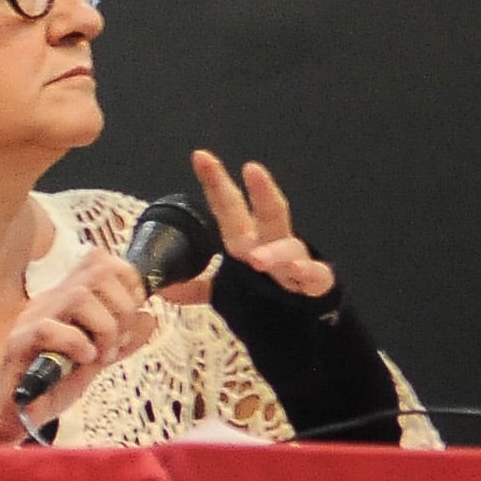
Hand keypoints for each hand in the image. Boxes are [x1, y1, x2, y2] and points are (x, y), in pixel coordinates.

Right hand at [0, 249, 156, 444]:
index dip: (128, 282)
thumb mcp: (96, 359)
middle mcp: (50, 300)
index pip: (100, 261)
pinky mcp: (19, 342)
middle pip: (97, 271)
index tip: (132, 317)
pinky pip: (49, 328)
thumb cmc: (50, 385)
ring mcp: (33, 317)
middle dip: (122, 308)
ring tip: (100, 356)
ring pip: (79, 296)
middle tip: (117, 343)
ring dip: (103, 328)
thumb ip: (122, 339)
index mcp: (67, 298)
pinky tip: (82, 362)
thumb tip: (150, 317)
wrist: (12, 414)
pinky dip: (76, 344)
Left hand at [157, 150, 335, 305]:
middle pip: (267, 213)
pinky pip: (316, 276)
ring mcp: (296, 263)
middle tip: (252, 168)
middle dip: (261, 191)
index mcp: (246, 242)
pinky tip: (297, 270)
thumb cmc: (266, 296)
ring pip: (290, 248)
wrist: (304, 323)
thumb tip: (163, 287)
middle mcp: (272, 245)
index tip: (201, 157)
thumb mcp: (227, 291)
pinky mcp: (316, 285)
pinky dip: (307, 272)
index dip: (216, 183)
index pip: (229, 207)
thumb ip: (197, 286)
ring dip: (274, 252)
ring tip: (255, 258)